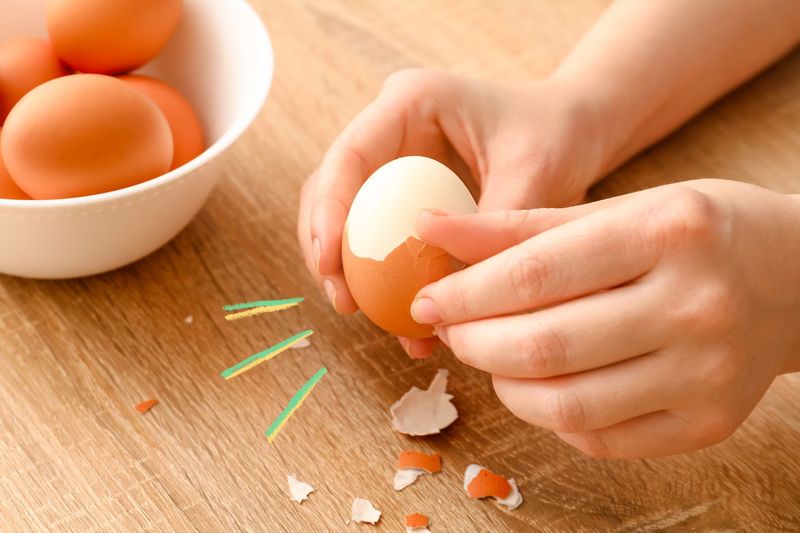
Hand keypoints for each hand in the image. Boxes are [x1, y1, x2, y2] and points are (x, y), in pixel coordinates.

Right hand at [297, 68, 607, 356]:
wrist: (574, 131)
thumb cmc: (557, 135)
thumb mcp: (533, 173)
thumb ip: (490, 225)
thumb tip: (446, 290)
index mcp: (412, 102)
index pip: (351, 155)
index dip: (329, 210)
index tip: (330, 264)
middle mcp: (391, 128)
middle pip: (331, 186)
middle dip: (326, 246)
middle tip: (343, 300)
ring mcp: (393, 160)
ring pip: (346, 214)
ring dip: (346, 265)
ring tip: (358, 312)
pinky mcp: (403, 192)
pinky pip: (377, 234)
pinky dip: (380, 274)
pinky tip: (397, 314)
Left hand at [411, 179, 799, 457]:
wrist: (797, 279)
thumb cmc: (695, 233)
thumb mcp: (617, 209)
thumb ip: (520, 226)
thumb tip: (429, 229)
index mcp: (668, 232)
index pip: (534, 275)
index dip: (464, 293)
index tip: (427, 299)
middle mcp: (695, 305)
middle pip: (544, 345)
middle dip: (474, 343)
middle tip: (451, 329)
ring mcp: (708, 373)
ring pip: (566, 404)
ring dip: (505, 385)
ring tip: (491, 357)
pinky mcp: (709, 422)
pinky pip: (600, 437)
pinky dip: (551, 416)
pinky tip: (542, 384)